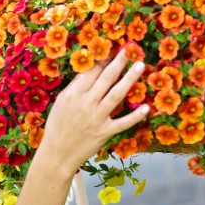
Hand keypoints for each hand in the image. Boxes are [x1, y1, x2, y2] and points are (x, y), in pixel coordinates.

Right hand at [38, 49, 148, 174]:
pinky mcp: (105, 132)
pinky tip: (146, 107)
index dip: (103, 60)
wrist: (58, 154)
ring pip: (117, 94)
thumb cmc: (57, 127)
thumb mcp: (60, 103)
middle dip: (119, 62)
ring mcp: (97, 118)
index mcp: (73, 94)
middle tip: (130, 49)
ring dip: (130, 79)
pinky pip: (123, 122)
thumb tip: (89, 72)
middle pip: (106, 78)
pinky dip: (135, 116)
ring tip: (140, 65)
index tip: (112, 53)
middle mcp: (86, 103)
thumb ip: (75, 87)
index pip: (92, 72)